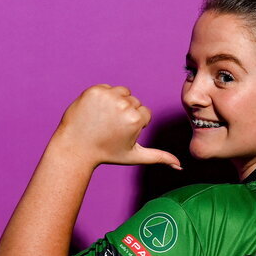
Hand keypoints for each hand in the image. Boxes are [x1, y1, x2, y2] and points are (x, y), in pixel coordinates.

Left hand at [52, 84, 180, 169]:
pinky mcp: (95, 90)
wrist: (75, 147)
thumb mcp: (135, 155)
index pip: (144, 113)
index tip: (120, 134)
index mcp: (136, 119)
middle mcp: (124, 105)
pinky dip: (103, 98)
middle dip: (126, 113)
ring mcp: (108, 96)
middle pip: (134, 102)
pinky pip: (107, 89)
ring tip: (104, 119)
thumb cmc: (107, 153)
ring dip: (116, 103)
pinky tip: (95, 112)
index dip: (133, 125)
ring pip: (122, 93)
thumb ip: (159, 157)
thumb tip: (180, 167)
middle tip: (110, 128)